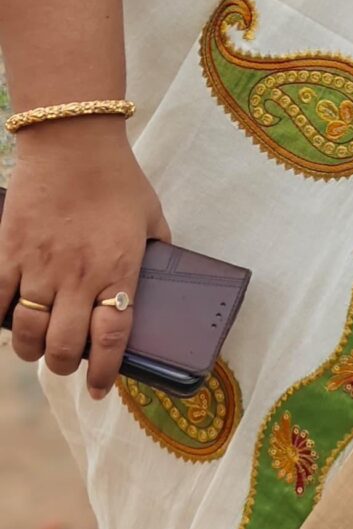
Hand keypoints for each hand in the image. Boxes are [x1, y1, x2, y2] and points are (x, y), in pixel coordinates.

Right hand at [0, 120, 169, 396]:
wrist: (72, 140)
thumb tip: (162, 276)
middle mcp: (78, 276)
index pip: (112, 339)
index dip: (104, 373)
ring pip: (27, 334)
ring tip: (38, 345)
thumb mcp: (151, 216)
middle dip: (64, 366)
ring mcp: (39, 266)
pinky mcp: (8, 252)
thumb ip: (155, 251)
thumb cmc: (116, 177)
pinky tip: (8, 319)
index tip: (98, 388)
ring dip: (31, 350)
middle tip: (67, 362)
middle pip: (64, 347)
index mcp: (118, 270)